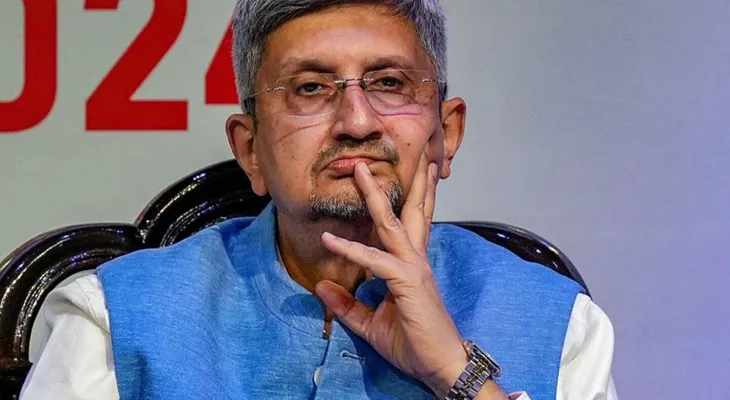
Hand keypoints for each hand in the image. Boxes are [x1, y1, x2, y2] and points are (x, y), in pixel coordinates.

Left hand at [316, 153, 499, 396]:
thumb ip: (347, 305)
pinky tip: (329, 240)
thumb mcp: (371, 323)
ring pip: (392, 223)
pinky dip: (351, 250)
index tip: (401, 178)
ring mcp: (414, 267)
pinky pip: (374, 260)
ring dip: (376, 195)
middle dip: (400, 182)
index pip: (409, 224)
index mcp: (411, 264)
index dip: (406, 200)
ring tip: (362, 170)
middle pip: (408, 212)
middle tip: (392, 156)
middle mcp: (415, 259)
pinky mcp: (408, 281)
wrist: (441, 365)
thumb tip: (320, 287)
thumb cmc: (414, 343)